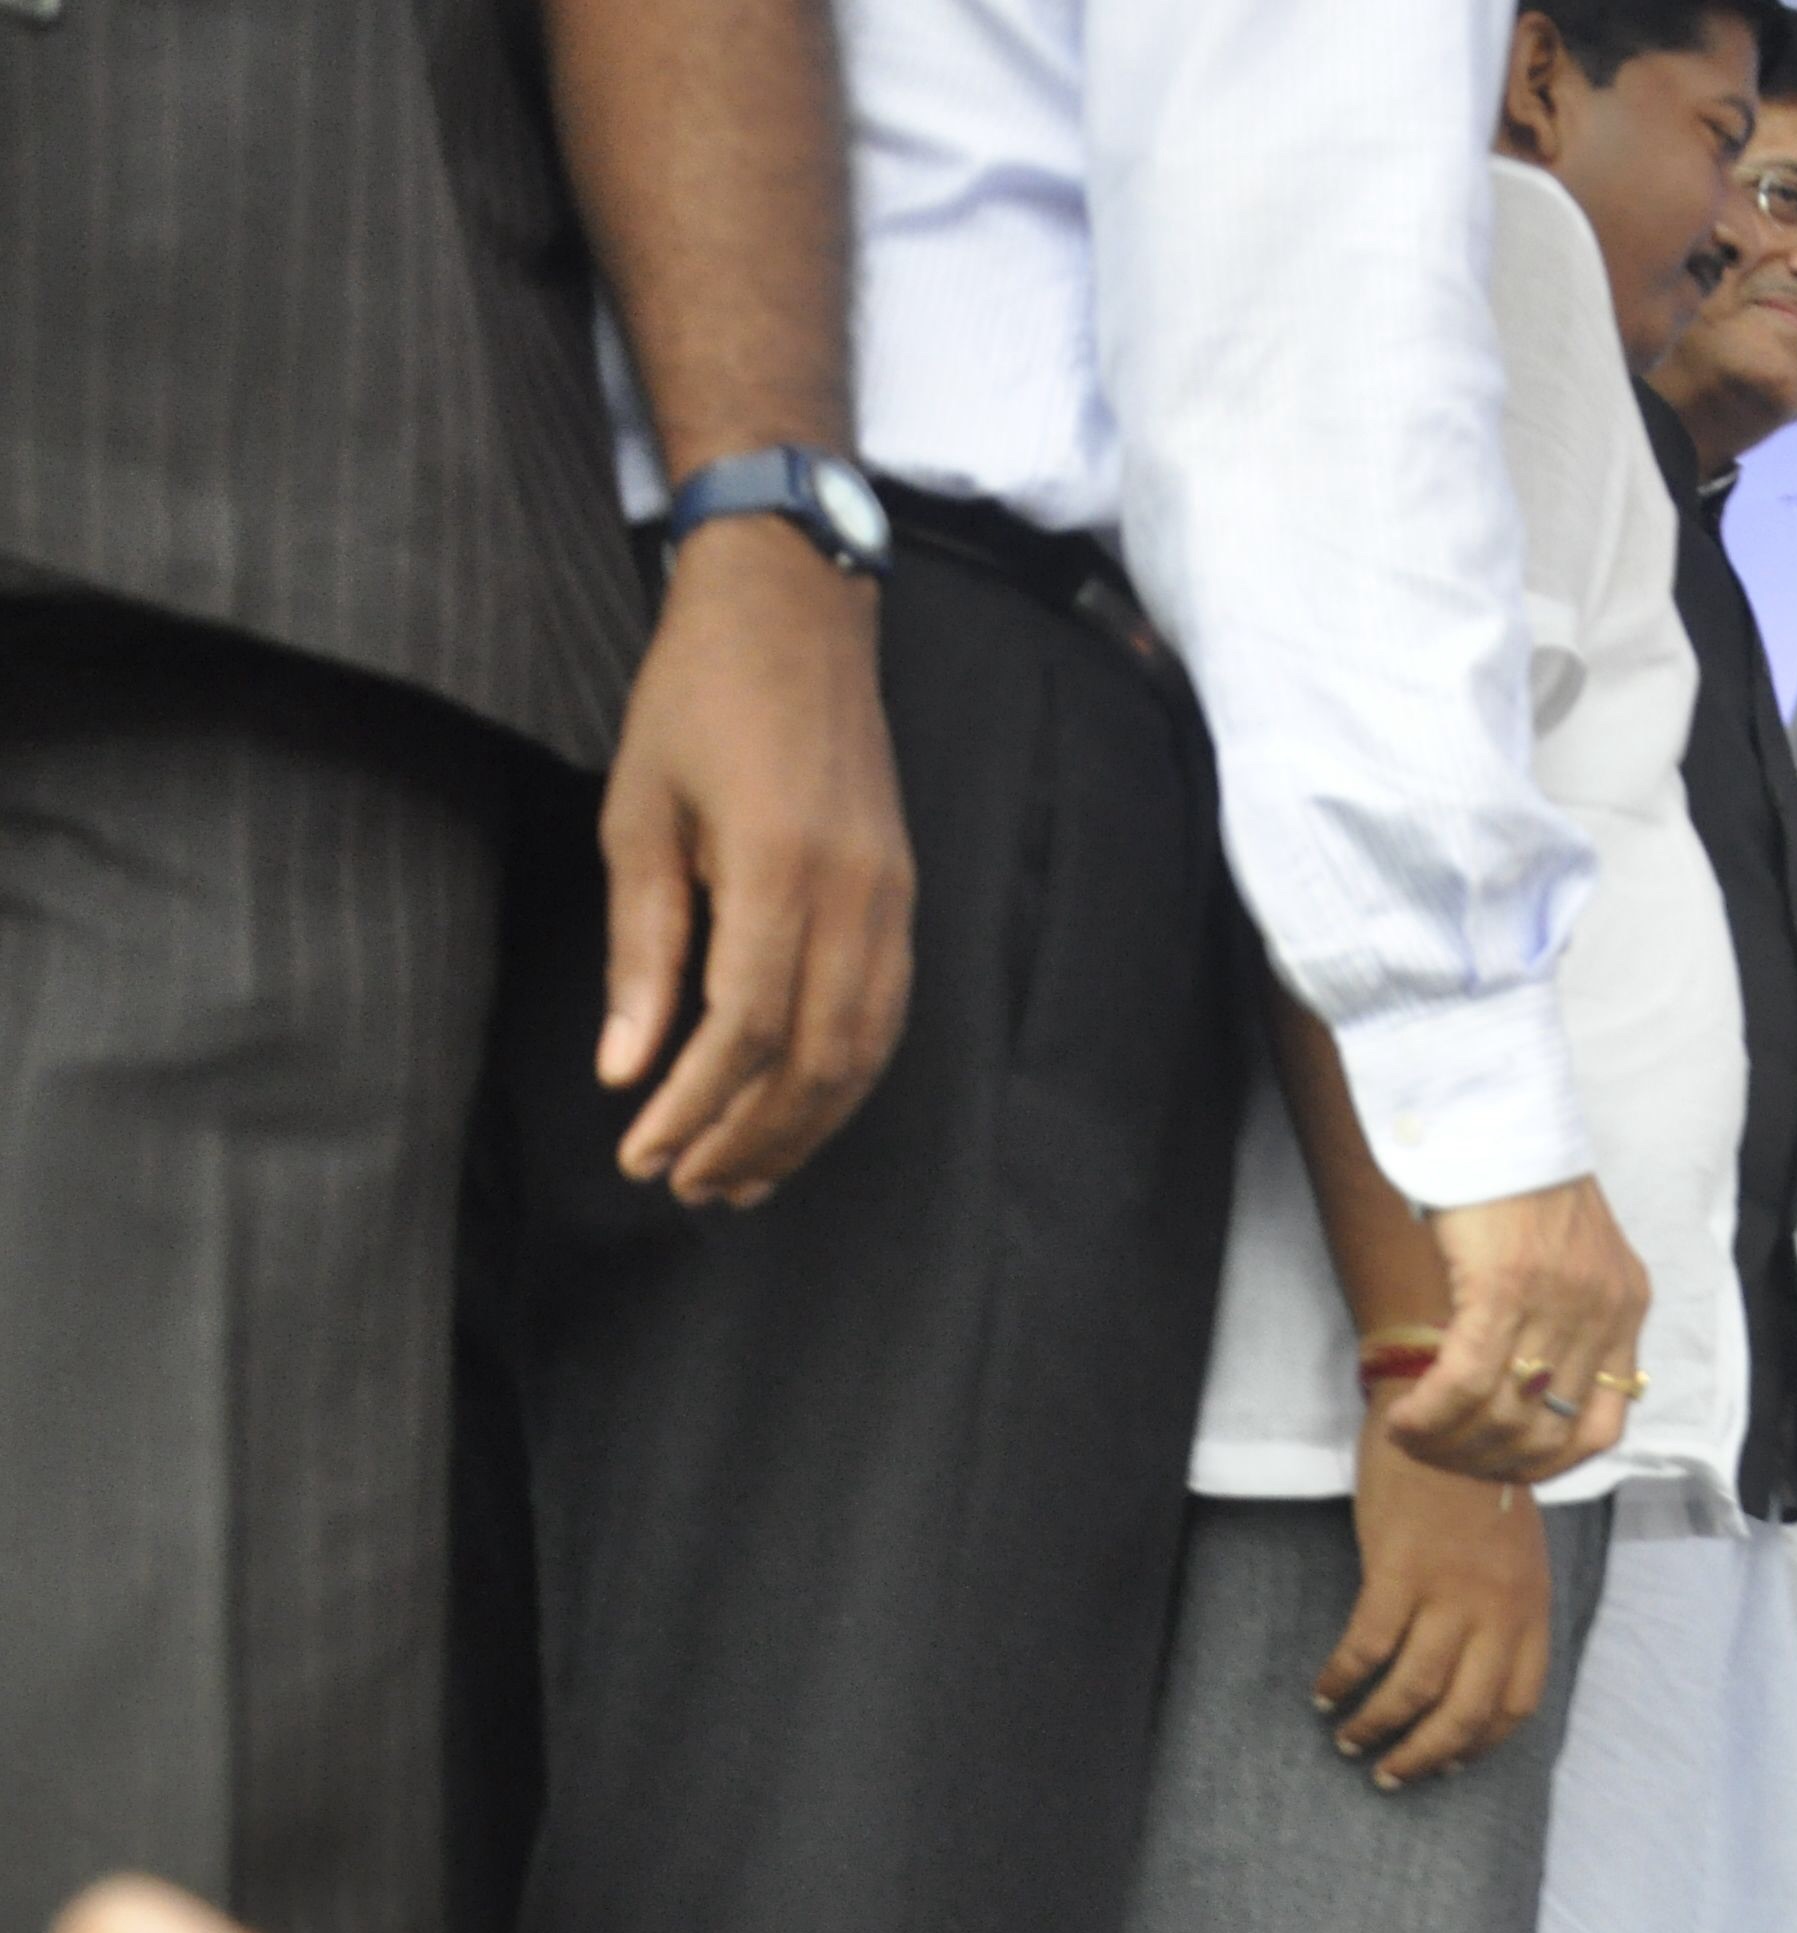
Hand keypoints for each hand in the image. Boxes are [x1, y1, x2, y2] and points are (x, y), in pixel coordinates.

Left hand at [595, 520, 915, 1206]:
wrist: (794, 613)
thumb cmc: (697, 700)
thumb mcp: (638, 816)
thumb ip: (641, 949)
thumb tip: (624, 1068)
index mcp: (780, 868)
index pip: (744, 1029)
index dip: (692, 1107)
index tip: (641, 1154)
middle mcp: (855, 895)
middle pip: (816, 1060)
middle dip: (751, 1138)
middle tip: (687, 1188)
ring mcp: (893, 898)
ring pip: (864, 1051)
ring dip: (804, 1127)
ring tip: (742, 1177)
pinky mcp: (904, 896)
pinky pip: (886, 1015)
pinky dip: (845, 1079)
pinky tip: (801, 1110)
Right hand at [1320, 1426, 1556, 1780]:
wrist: (1451, 1417)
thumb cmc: (1477, 1486)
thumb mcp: (1515, 1554)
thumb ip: (1504, 1611)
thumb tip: (1472, 1669)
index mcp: (1530, 1610)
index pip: (1515, 1704)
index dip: (1478, 1744)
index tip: (1448, 1764)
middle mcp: (1497, 1610)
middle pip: (1463, 1713)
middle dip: (1422, 1756)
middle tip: (1388, 1775)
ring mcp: (1449, 1592)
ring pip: (1412, 1690)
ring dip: (1376, 1726)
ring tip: (1348, 1739)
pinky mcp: (1399, 1570)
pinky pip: (1367, 1647)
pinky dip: (1343, 1678)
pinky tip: (1324, 1692)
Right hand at [1377, 1176, 1652, 1481]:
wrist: (1498, 1108)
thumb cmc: (1518, 1178)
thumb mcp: (1568, 1255)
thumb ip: (1561, 1319)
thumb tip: (1514, 1391)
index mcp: (1626, 1308)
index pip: (1601, 1429)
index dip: (1543, 1465)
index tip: (1494, 1466)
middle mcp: (1604, 1312)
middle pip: (1545, 1434)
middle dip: (1483, 1461)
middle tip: (1435, 1453)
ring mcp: (1559, 1302)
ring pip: (1503, 1416)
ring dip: (1448, 1443)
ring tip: (1409, 1435)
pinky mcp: (1506, 1287)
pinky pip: (1467, 1381)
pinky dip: (1430, 1413)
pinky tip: (1403, 1417)